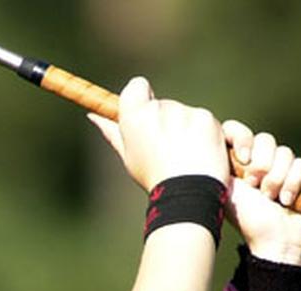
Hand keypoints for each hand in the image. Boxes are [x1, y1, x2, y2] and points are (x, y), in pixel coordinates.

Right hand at [88, 77, 229, 191]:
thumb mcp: (128, 156)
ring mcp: (186, 112)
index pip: (137, 86)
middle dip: (166, 121)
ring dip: (186, 129)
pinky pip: (204, 121)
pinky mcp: (207, 118)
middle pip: (163, 105)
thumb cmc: (153, 177)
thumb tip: (93, 116)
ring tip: (185, 157)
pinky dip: (205, 134)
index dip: (141, 97)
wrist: (188, 192)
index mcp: (135, 115)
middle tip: (167, 150)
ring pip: (185, 114)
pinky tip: (201, 154)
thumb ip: (112, 132)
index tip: (145, 114)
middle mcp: (160, 108)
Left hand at [223, 120, 300, 266]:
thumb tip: (209, 141)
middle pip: (265, 140)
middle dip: (261, 163)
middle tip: (255, 185)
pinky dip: (293, 183)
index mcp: (240, 163)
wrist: (277, 243)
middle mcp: (263, 162)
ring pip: (285, 152)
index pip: (239, 131)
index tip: (242, 159)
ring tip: (271, 198)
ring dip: (276, 177)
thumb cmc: (248, 221)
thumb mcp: (226, 191)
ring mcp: (286, 168)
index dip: (242, 139)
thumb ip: (218, 165)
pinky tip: (287, 201)